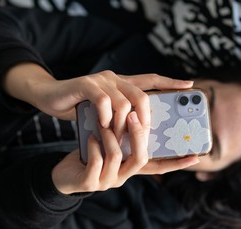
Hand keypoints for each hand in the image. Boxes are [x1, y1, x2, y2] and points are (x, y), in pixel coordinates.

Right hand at [3, 63, 192, 138]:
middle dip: (146, 119)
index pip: (151, 80)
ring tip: (115, 137)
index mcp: (123, 85)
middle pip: (142, 95)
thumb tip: (141, 133)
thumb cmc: (80, 108)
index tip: (189, 85)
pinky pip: (104, 101)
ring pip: (124, 102)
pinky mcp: (86, 84)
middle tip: (142, 135)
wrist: (51, 98)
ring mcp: (101, 80)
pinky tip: (101, 125)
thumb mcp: (106, 114)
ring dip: (122, 125)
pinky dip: (105, 117)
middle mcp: (115, 79)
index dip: (170, 82)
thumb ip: (122, 118)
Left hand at [51, 111, 199, 194]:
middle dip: (139, 135)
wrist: (62, 174)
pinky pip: (95, 163)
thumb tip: (140, 111)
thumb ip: (126, 134)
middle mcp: (123, 176)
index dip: (178, 162)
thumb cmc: (88, 154)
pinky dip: (92, 147)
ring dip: (111, 137)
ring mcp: (107, 181)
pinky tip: (89, 138)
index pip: (160, 166)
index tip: (197, 155)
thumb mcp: (110, 143)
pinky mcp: (89, 183)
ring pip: (117, 158)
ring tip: (103, 125)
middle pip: (142, 158)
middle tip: (134, 115)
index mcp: (131, 167)